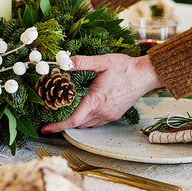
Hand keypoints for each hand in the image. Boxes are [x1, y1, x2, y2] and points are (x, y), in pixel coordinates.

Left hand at [41, 54, 162, 132]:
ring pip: (86, 124)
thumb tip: (64, 62)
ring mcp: (109, 115)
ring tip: (65, 109)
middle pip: (77, 123)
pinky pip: (96, 122)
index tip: (45, 128)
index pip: (73, 119)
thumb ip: (82, 62)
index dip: (57, 126)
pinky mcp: (114, 114)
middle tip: (52, 113)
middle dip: (63, 121)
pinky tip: (83, 107)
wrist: (146, 74)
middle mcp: (102, 111)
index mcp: (96, 100)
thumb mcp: (102, 61)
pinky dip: (86, 118)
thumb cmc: (125, 67)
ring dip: (75, 119)